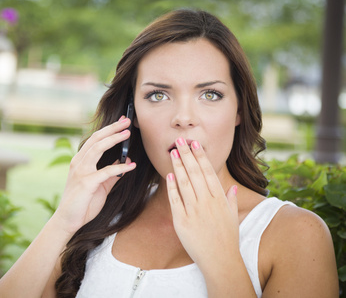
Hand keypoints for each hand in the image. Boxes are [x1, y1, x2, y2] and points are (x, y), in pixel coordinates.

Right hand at [52, 117, 135, 234]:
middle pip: (96, 139)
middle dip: (112, 128)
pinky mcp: (86, 183)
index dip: (108, 129)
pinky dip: (119, 167)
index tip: (121, 122)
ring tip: (127, 134)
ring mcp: (81, 172)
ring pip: (98, 148)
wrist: (68, 221)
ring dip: (114, 139)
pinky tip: (131, 165)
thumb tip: (125, 161)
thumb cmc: (83, 203)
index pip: (95, 140)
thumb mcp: (101, 185)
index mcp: (80, 161)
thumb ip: (111, 173)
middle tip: (127, 121)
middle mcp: (79, 163)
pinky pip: (106, 172)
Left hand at [166, 138, 238, 270]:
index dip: (201, 157)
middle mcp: (207, 202)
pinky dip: (171, 187)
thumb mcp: (232, 217)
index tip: (195, 144)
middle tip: (180, 141)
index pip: (208, 172)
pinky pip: (175, 200)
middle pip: (195, 173)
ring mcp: (194, 211)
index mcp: (219, 199)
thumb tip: (232, 189)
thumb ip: (230, 201)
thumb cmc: (227, 239)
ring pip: (184, 183)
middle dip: (186, 155)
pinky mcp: (182, 221)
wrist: (220, 261)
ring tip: (172, 152)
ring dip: (178, 166)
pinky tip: (168, 176)